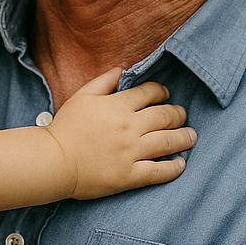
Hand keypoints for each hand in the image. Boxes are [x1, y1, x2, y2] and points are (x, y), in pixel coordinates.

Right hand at [46, 69, 195, 198]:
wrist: (54, 160)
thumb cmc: (65, 127)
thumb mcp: (81, 96)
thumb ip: (103, 81)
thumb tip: (121, 70)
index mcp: (118, 105)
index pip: (150, 93)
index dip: (161, 92)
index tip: (166, 95)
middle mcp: (129, 127)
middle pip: (165, 116)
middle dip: (178, 114)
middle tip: (183, 115)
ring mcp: (131, 152)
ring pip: (168, 142)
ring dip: (184, 137)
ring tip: (191, 136)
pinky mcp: (129, 175)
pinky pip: (158, 171)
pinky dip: (173, 167)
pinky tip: (181, 164)